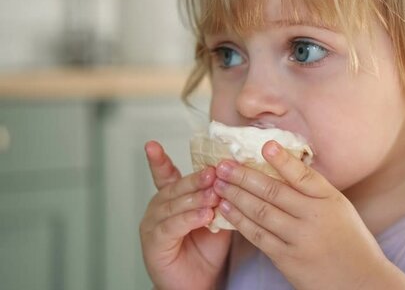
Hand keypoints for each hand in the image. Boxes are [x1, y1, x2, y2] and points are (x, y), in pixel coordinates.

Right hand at [139, 141, 231, 289]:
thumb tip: (237, 174)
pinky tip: (204, 215)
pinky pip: (172, 226)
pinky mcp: (154, 243)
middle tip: (214, 171)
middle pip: (176, 187)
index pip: (165, 175)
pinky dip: (189, 219)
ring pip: (174, 205)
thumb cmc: (207, 250)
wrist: (200, 283)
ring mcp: (153, 225)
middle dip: (195, 178)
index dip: (158, 160)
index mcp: (172, 199)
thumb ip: (220, 197)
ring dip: (195, 197)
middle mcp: (158, 209)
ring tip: (214, 192)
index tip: (152, 144)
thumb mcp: (217, 216)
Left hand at [212, 140, 404, 289]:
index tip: (265, 145)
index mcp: (329, 200)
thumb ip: (314, 190)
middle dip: (244, 176)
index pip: (303, 175)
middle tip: (223, 165)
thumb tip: (284, 165)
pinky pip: (258, 236)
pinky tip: (227, 209)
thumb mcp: (339, 208)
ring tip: (218, 184)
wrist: (360, 281)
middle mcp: (314, 217)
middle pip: (273, 191)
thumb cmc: (350, 241)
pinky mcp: (287, 259)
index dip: (282, 160)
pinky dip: (240, 221)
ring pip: (261, 212)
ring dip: (236, 195)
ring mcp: (299, 239)